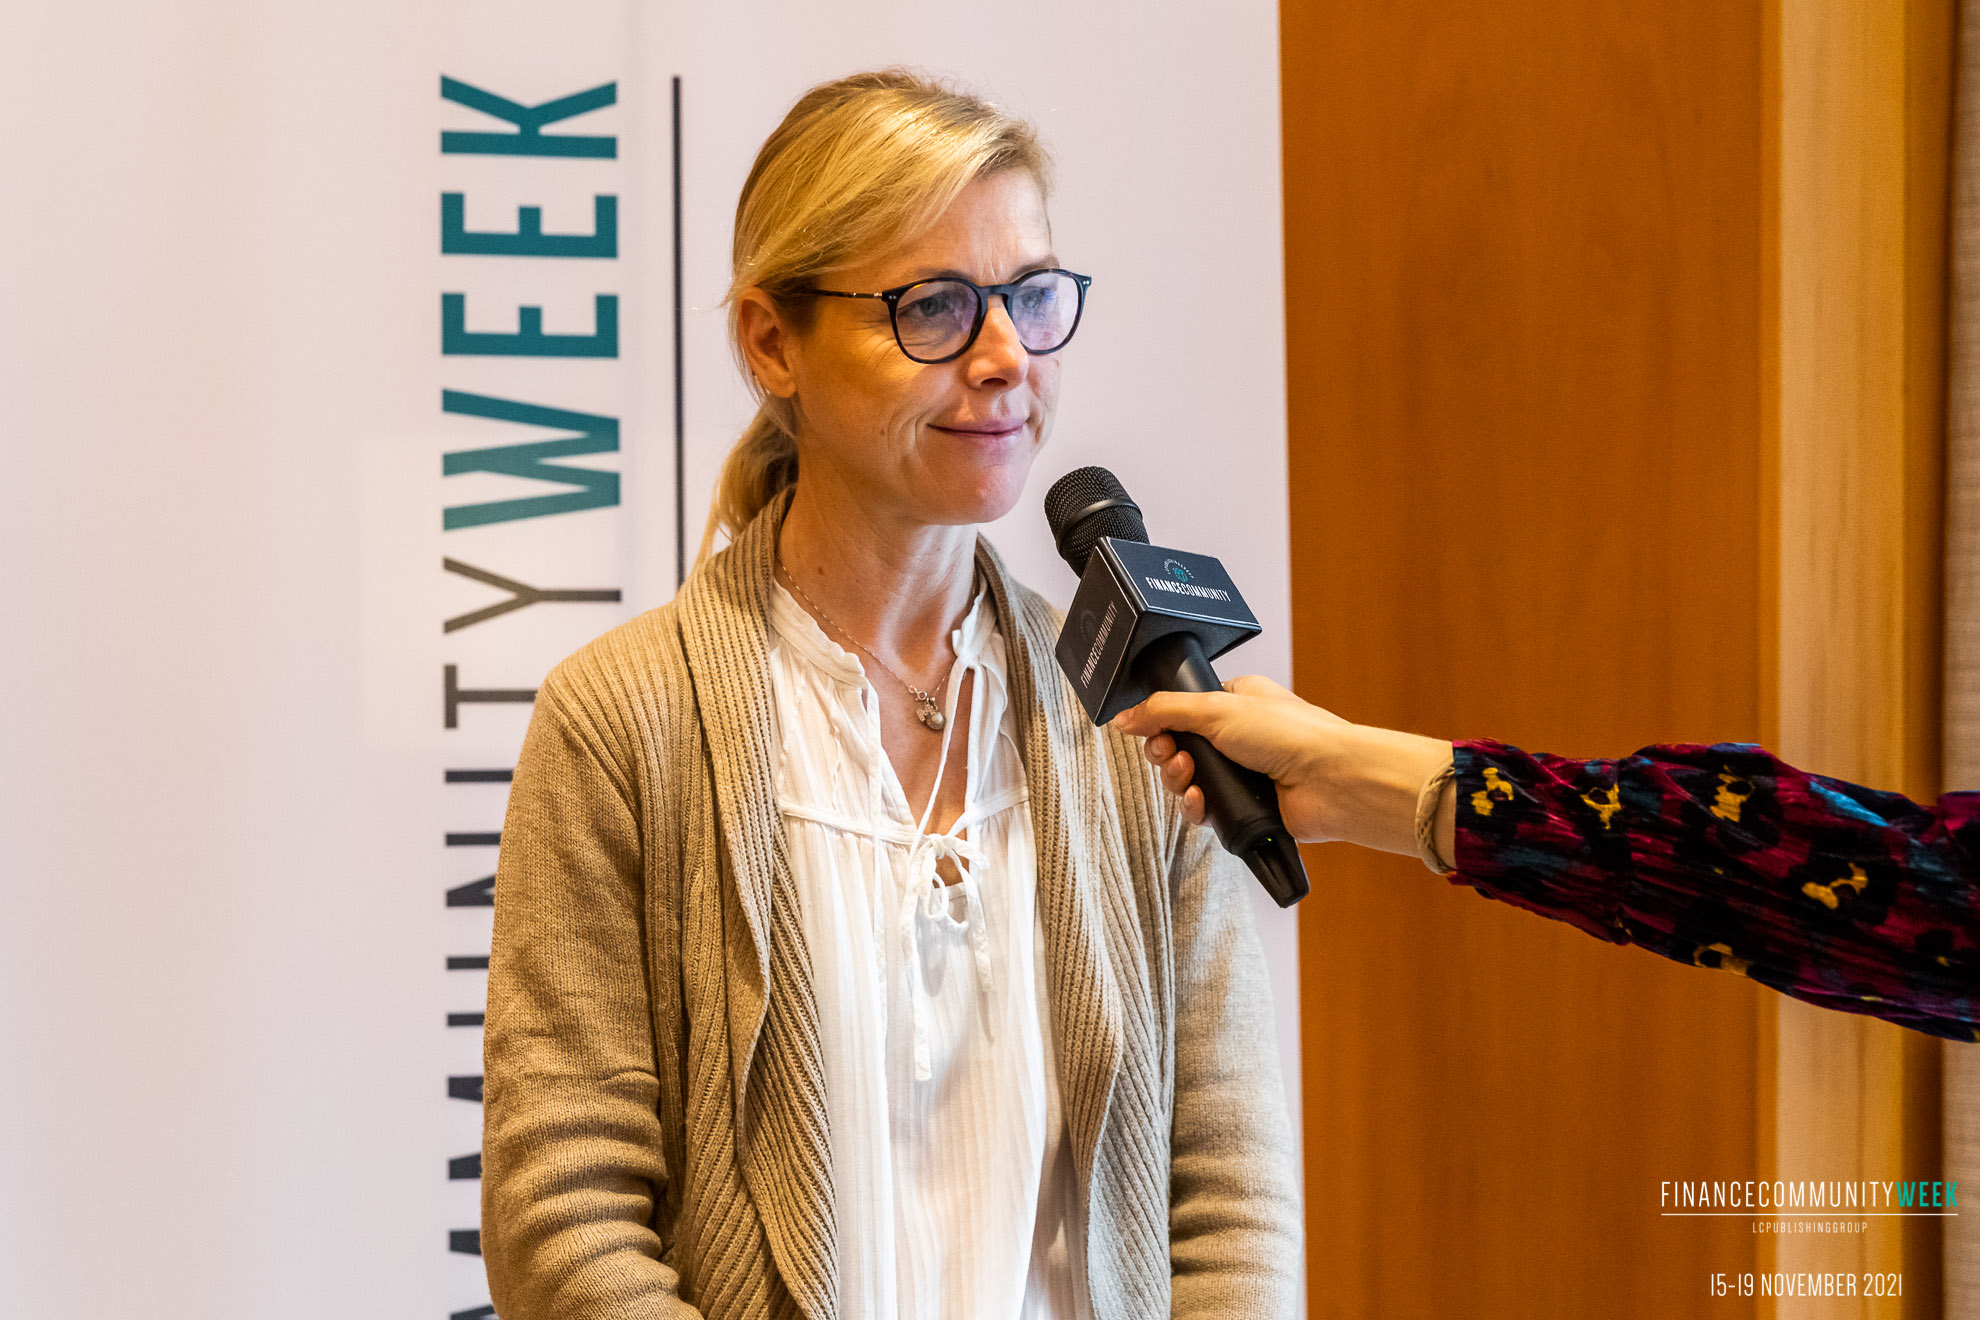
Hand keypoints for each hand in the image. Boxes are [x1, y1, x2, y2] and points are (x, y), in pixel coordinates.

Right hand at [1109, 675, 1453, 858]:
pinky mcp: (1245, 808)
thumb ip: (1164, 710)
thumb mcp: (1216, 708)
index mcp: (1236, 702)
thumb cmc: (1292, 735)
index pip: (1183, 710)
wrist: (1330, 781)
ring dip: (1178, 782)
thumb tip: (1124, 718)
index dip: (1163, 723)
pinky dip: (1195, 807)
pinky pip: (1204, 810)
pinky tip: (1199, 801)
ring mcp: (1242, 774)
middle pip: (1179, 748)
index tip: (1153, 731)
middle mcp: (1238, 737)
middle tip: (1171, 756)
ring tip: (1188, 780)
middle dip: (1167, 755)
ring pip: (1188, 782)